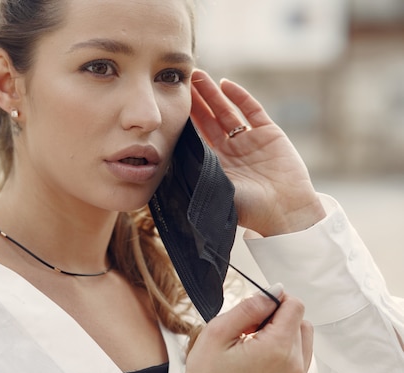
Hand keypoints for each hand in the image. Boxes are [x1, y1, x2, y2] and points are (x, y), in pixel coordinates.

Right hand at [171, 287, 313, 372]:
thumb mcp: (219, 330)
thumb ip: (250, 307)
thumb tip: (273, 291)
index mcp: (277, 351)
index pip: (296, 307)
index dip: (275, 299)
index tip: (256, 307)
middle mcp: (293, 367)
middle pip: (300, 320)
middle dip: (277, 316)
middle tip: (249, 327)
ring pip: (303, 336)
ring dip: (283, 330)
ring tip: (254, 340)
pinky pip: (301, 354)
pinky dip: (285, 346)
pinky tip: (261, 351)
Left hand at [189, 70, 325, 236]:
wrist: (285, 212)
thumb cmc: (250, 209)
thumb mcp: (218, 192)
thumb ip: (200, 176)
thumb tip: (169, 168)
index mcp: (217, 165)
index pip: (198, 136)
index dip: (187, 120)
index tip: (173, 105)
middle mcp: (232, 150)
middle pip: (210, 120)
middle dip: (197, 101)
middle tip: (183, 82)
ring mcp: (251, 141)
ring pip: (228, 111)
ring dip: (213, 94)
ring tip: (199, 76)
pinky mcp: (270, 134)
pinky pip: (252, 111)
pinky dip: (240, 97)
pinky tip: (226, 84)